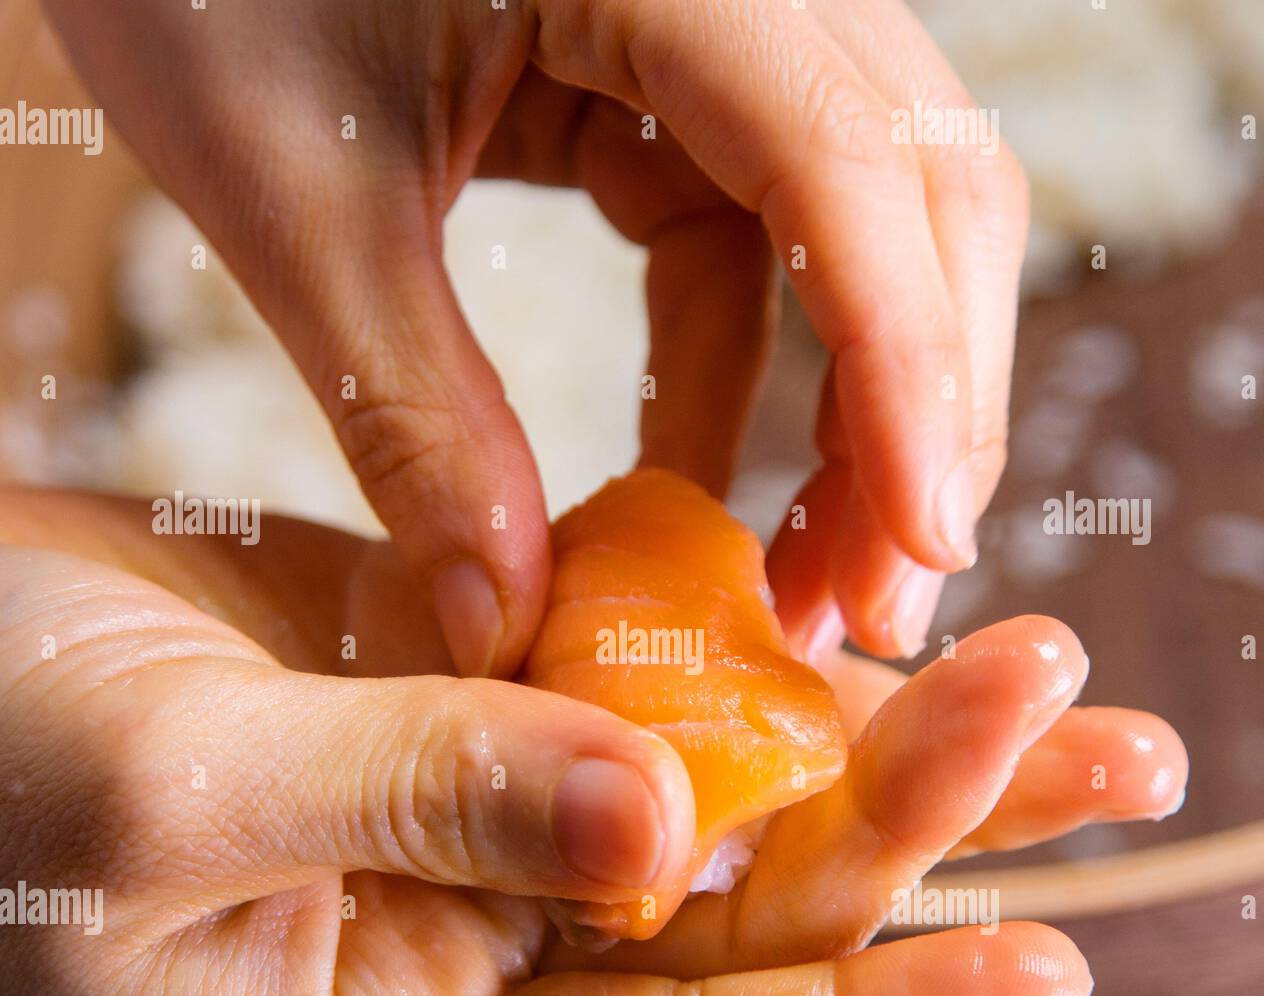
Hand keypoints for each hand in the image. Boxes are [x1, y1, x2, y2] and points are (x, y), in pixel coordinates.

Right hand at [0, 492, 1183, 995]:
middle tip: (1074, 727)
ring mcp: (496, 791)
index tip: (1041, 970)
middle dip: (916, 822)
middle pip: (746, 906)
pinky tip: (859, 587)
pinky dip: (751, 629)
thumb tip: (655, 823)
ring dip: (881, 727)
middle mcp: (486, 929)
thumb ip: (422, 804)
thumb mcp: (179, 801)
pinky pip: (651, 660)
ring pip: (728, 780)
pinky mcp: (486, 671)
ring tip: (1046, 673)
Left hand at [44, 0, 1028, 669]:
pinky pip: (752, 237)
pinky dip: (742, 373)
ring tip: (808, 580)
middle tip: (881, 604)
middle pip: (916, 193)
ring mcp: (718, 18)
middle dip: (915, 412)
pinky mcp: (675, 72)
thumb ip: (412, 416)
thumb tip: (502, 624)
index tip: (922, 549)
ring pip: (861, 227)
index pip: (845, 166)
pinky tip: (696, 485)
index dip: (906, 370)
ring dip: (851, 413)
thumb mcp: (297, 194)